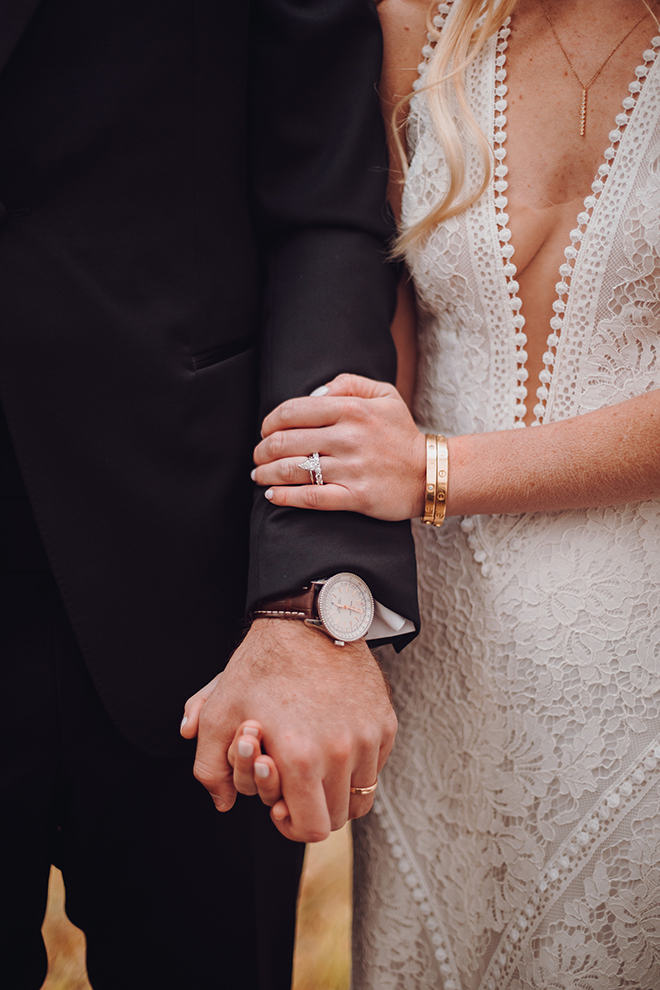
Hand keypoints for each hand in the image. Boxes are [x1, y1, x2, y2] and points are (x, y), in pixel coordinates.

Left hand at [180, 618, 395, 841]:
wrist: (307, 620)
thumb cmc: (261, 666)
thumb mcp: (218, 712)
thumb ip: (210, 768)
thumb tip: (223, 802)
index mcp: (301, 758)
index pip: (310, 830)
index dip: (291, 824)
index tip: (282, 805)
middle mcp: (342, 752)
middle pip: (336, 818)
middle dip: (312, 808)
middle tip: (294, 781)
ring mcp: (368, 737)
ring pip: (359, 796)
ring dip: (336, 789)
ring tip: (315, 763)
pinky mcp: (385, 722)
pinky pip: (374, 766)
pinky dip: (356, 765)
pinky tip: (333, 739)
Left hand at [252, 373, 425, 520]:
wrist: (432, 473)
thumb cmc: (402, 434)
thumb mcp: (384, 395)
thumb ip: (349, 383)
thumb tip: (316, 391)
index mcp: (351, 409)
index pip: (293, 411)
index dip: (270, 422)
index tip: (265, 431)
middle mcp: (349, 437)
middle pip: (286, 441)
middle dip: (262, 450)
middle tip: (257, 456)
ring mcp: (352, 468)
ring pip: (293, 470)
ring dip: (266, 473)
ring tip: (258, 476)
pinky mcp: (356, 497)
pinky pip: (311, 497)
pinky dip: (285, 497)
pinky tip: (272, 496)